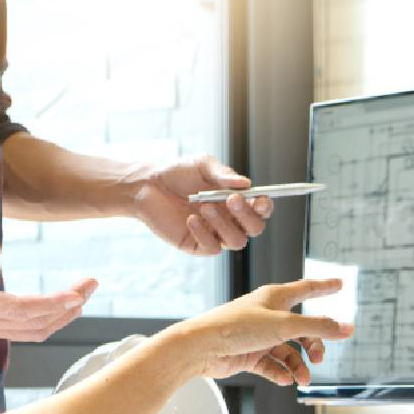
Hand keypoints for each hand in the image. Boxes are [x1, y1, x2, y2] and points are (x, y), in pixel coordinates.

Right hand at [0, 232, 96, 340]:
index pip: (23, 310)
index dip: (53, 304)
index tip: (78, 293)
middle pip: (36, 322)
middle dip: (68, 305)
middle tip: (92, 282)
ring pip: (35, 330)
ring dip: (64, 314)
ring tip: (85, 291)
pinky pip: (27, 331)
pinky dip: (51, 319)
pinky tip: (65, 305)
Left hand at [132, 156, 273, 255]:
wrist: (148, 185)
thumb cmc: (179, 173)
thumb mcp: (203, 165)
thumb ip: (223, 174)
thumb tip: (246, 184)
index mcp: (237, 202)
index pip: (261, 210)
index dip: (265, 207)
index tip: (260, 199)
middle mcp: (231, 220)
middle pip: (255, 229)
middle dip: (247, 215)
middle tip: (232, 199)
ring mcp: (216, 235)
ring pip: (237, 241)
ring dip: (224, 224)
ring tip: (203, 206)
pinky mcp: (198, 246)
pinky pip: (212, 248)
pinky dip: (203, 233)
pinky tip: (190, 219)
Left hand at [172, 278, 354, 384]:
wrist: (202, 348)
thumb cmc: (236, 327)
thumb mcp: (284, 326)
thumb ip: (318, 327)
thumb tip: (346, 328)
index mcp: (275, 298)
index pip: (306, 289)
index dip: (324, 287)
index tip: (339, 284)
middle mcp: (268, 315)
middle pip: (302, 329)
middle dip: (314, 345)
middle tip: (317, 358)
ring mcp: (259, 336)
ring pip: (288, 351)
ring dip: (298, 366)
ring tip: (301, 379)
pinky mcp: (249, 355)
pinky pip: (272, 365)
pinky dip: (280, 373)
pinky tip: (283, 380)